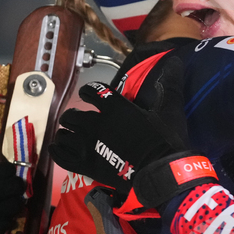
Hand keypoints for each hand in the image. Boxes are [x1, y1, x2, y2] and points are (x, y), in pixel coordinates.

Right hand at [0, 160, 25, 233]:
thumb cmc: (19, 214)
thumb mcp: (17, 196)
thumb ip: (20, 183)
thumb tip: (33, 164)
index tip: (12, 169)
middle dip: (4, 187)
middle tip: (20, 186)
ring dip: (4, 206)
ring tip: (19, 203)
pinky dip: (0, 224)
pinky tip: (11, 221)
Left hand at [49, 58, 216, 208]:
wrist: (158, 172)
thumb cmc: (163, 141)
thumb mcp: (169, 109)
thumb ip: (169, 85)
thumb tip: (176, 61)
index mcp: (114, 107)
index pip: (92, 91)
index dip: (88, 91)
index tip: (87, 94)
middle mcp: (95, 123)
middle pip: (72, 115)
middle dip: (72, 116)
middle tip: (76, 119)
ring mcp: (87, 145)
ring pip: (64, 135)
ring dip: (65, 133)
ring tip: (68, 135)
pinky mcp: (85, 165)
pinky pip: (62, 156)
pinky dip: (57, 151)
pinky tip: (56, 148)